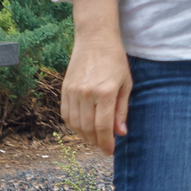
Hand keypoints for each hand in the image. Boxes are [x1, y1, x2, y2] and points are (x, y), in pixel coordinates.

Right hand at [61, 25, 131, 155]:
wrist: (95, 39)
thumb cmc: (115, 60)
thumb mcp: (126, 84)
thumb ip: (122, 110)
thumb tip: (120, 133)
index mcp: (106, 92)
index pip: (103, 127)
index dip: (106, 143)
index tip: (110, 151)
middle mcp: (87, 93)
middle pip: (88, 129)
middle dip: (96, 142)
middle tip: (103, 146)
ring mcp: (73, 91)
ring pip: (75, 124)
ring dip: (84, 136)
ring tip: (94, 138)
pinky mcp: (65, 89)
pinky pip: (66, 115)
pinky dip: (73, 125)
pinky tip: (82, 126)